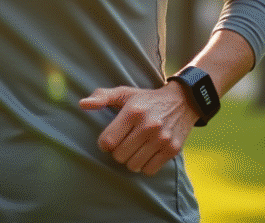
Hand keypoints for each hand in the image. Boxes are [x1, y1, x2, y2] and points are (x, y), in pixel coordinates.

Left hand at [79, 83, 196, 174]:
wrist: (183, 101)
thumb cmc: (147, 99)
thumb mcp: (125, 93)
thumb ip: (102, 97)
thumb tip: (82, 104)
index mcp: (133, 112)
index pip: (108, 141)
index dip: (104, 143)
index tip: (109, 139)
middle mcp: (148, 125)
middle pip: (119, 156)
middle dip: (118, 151)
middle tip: (124, 142)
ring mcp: (162, 139)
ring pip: (133, 165)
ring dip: (130, 160)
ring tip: (135, 148)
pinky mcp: (172, 150)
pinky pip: (149, 170)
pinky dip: (145, 165)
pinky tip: (146, 153)